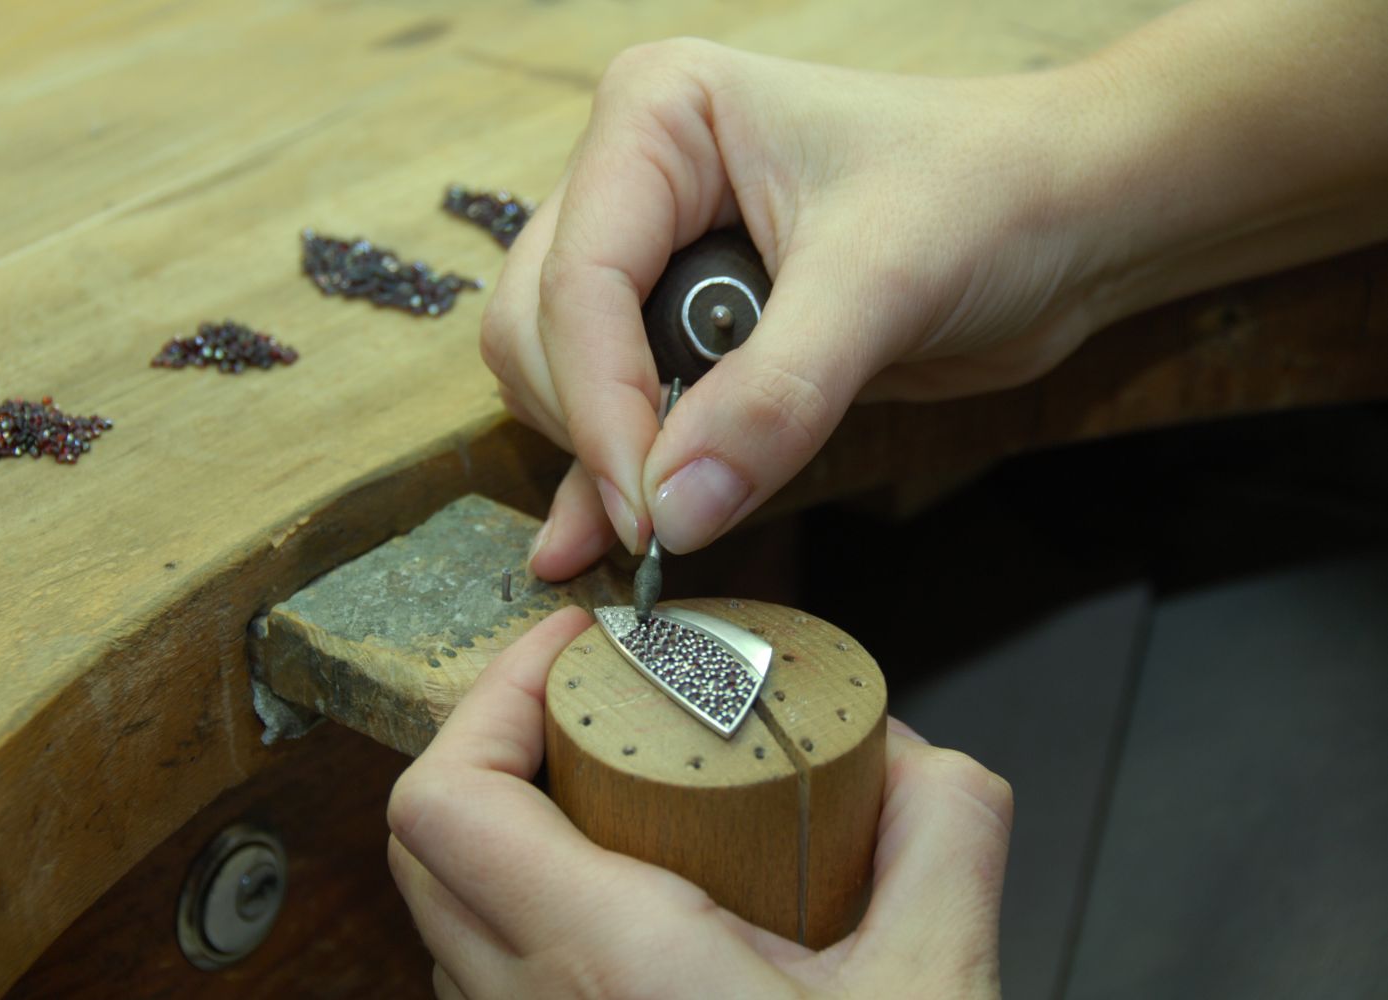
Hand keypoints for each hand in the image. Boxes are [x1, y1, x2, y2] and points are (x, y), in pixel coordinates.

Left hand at [387, 608, 1013, 998]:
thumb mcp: (940, 990)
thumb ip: (947, 833)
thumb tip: (914, 752)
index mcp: (608, 968)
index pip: (450, 799)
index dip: (493, 692)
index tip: (572, 644)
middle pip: (426, 836)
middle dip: (498, 735)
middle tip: (589, 694)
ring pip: (444, 904)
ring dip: (501, 816)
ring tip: (596, 772)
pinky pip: (481, 965)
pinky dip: (520, 892)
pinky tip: (611, 878)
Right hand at [483, 40, 1109, 574]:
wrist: (1068, 216)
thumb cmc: (991, 194)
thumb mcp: (883, 283)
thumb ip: (773, 399)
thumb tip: (672, 511)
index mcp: (659, 119)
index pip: (579, 279)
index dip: (601, 404)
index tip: (645, 512)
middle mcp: (635, 181)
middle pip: (539, 328)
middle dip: (597, 427)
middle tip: (662, 520)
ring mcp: (655, 256)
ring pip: (559, 374)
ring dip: (605, 455)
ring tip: (668, 518)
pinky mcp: (689, 328)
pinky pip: (618, 409)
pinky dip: (610, 474)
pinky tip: (591, 541)